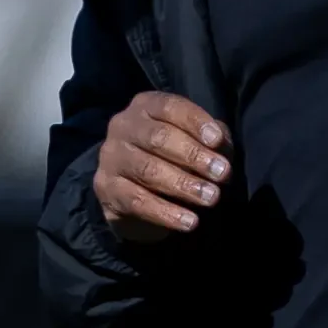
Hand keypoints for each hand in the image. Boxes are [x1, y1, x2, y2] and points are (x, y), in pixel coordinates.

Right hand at [95, 91, 233, 245]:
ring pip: (148, 170)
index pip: (170, 107)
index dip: (195, 123)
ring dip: (183, 185)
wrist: (132, 194)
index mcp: (145, 106)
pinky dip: (166, 213)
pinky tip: (190, 221)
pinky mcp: (106, 188)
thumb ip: (211, 138)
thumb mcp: (195, 141)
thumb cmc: (172, 158)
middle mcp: (123, 126)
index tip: (218, 141)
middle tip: (222, 173)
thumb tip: (221, 145)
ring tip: (211, 198)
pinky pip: (137, 201)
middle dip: (193, 156)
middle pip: (158, 137)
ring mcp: (111, 157)